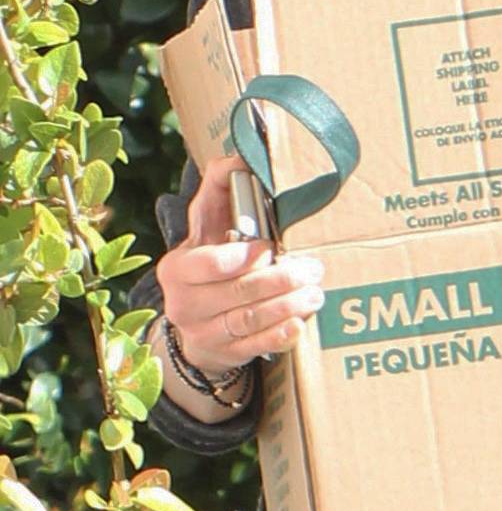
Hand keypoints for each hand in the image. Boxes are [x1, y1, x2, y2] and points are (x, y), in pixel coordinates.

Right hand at [157, 154, 324, 374]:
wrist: (198, 319)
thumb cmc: (212, 259)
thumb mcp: (208, 224)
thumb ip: (221, 189)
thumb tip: (240, 156)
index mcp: (177, 268)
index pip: (206, 263)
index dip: (240, 257)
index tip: (269, 248)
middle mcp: (183, 304)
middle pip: (238, 292)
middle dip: (280, 279)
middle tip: (313, 268)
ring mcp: (202, 333)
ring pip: (250, 319)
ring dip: (288, 305)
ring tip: (316, 291)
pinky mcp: (224, 353)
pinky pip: (255, 346)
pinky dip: (280, 334)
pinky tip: (301, 322)